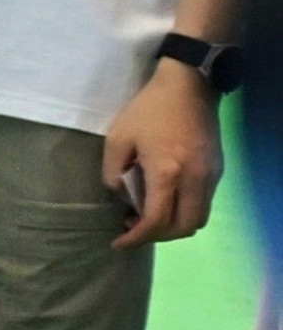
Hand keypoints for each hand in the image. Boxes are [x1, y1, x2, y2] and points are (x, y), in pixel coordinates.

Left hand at [105, 60, 220, 247]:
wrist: (189, 87)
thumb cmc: (148, 110)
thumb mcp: (117, 138)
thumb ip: (113, 174)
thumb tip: (122, 198)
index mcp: (168, 172)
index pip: (156, 220)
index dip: (136, 238)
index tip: (118, 242)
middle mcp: (195, 180)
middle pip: (183, 227)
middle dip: (157, 236)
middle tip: (132, 230)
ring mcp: (211, 176)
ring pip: (198, 219)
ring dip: (173, 226)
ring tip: (146, 217)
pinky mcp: (217, 170)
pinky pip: (203, 204)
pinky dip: (183, 212)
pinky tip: (163, 201)